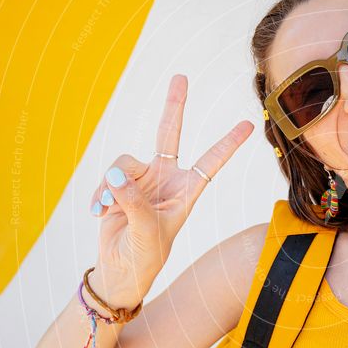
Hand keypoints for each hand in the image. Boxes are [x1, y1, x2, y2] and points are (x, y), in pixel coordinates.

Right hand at [87, 74, 253, 308]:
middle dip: (175, 106)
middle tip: (181, 76)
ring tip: (109, 210)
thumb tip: (115, 175)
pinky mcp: (117, 185)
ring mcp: (141, 180)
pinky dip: (99, 194)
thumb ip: (134, 202)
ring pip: (123, 162)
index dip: (227, 144)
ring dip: (113, 186)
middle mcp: (166, 180)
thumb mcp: (147, 232)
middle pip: (170, 135)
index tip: (249, 125)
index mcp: (186, 192)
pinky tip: (98, 213)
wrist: (120, 271)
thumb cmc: (145, 258)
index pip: (210, 163)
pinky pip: (106, 176)